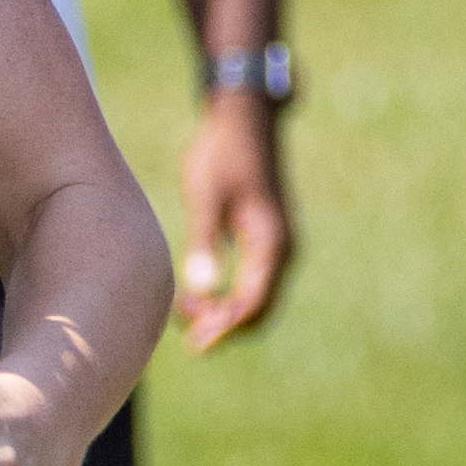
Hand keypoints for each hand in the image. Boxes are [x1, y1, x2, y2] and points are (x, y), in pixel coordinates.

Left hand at [176, 90, 291, 351]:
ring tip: (183, 312)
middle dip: (222, 327)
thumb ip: (204, 240)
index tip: (193, 344)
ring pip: (255, 301)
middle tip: (183, 333)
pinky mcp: (264, 242)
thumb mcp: (206, 196)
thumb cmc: (220, 155)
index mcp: (271, 244)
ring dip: (223, 315)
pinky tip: (195, 295)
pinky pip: (252, 285)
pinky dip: (227, 298)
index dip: (222, 330)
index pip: (252, 306)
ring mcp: (276, 247)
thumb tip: (200, 289)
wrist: (242, 121)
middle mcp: (282, 251)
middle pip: (257, 312)